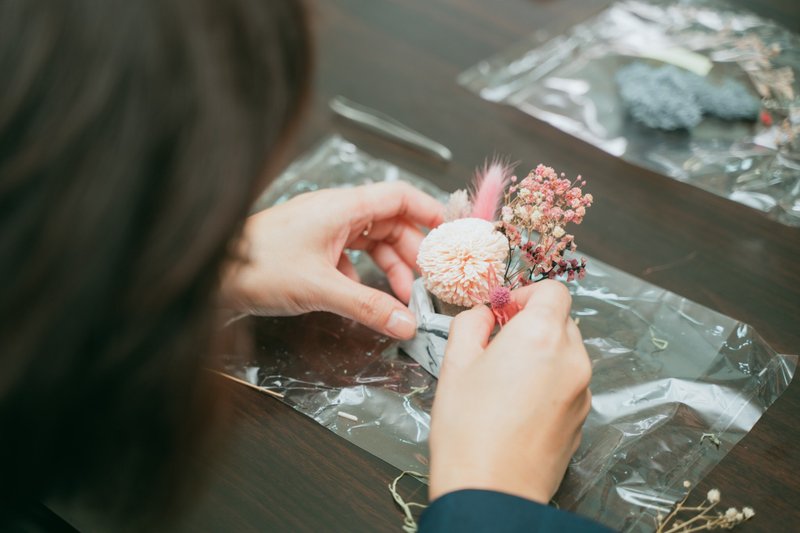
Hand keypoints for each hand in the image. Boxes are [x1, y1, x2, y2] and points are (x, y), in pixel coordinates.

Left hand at [221, 182, 443, 338]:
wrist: (211, 274)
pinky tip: (369, 299)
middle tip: (431, 280)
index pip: (398, 196)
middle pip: (389, 222)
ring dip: (391, 267)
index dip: (429, 210)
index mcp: (342, 206)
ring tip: (405, 297)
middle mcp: (335, 213)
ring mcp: (322, 230)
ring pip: (371, 241)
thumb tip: (407, 324)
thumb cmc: (258, 267)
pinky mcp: (311, 249)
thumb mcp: (321, 288)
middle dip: (413, 251)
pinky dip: (365, 276)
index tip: (452, 234)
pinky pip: (350, 257)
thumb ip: (368, 306)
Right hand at [428, 281, 591, 503]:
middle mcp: (572, 359)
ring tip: (506, 380)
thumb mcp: (455, 363)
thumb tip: (484, 314)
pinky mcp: (582, 418)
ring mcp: (581, 391)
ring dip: (542, 353)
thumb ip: (471, 324)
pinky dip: (549, 381)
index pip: (553, 290)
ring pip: (567, 353)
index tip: (503, 312)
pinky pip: (569, 383)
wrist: (491, 491)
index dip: (525, 294)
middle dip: (532, 323)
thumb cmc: (468, 428)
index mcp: (541, 336)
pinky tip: (518, 406)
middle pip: (562, 320)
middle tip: (498, 344)